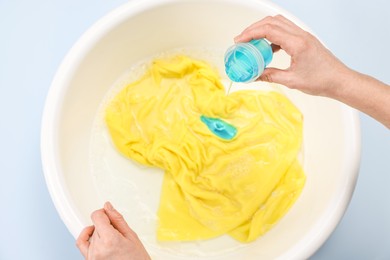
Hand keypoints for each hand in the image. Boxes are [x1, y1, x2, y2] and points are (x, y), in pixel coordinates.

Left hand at [76, 202, 150, 259]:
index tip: (109, 215)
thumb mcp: (131, 236)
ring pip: (91, 233)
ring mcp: (92, 256)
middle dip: (105, 224)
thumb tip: (108, 207)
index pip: (97, 216)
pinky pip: (81, 244)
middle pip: (95, 225)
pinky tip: (93, 234)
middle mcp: (98, 249)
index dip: (104, 213)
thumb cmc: (137, 259)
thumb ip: (117, 219)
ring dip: (99, 232)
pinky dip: (85, 235)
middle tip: (117, 232)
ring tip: (110, 238)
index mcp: (109, 240)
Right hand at [235, 15, 389, 127]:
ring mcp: (303, 36)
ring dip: (262, 29)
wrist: (339, 80)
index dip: (251, 33)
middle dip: (253, 29)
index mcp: (297, 43)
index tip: (239, 41)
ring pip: (278, 23)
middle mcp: (301, 35)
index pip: (269, 30)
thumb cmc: (321, 81)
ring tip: (251, 41)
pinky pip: (285, 31)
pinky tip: (267, 49)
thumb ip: (270, 75)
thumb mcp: (292, 81)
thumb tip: (254, 75)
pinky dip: (272, 36)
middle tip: (241, 40)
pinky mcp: (304, 40)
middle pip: (272, 22)